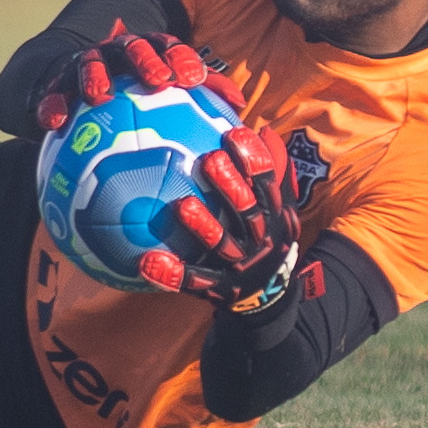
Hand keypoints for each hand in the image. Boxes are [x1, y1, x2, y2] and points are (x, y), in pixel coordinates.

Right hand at [33, 24, 208, 134]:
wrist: (79, 88)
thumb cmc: (137, 95)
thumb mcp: (168, 92)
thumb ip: (203, 96)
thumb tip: (241, 105)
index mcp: (150, 51)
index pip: (169, 47)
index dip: (181, 59)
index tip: (192, 79)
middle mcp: (119, 51)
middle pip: (134, 47)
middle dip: (146, 60)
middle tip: (159, 81)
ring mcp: (87, 63)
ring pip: (90, 62)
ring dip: (95, 75)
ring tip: (99, 95)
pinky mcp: (57, 82)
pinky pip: (52, 92)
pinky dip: (53, 104)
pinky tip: (55, 122)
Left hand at [139, 125, 326, 309]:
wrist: (269, 295)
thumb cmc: (265, 235)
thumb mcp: (280, 208)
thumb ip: (274, 172)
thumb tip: (264, 131)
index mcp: (274, 216)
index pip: (268, 184)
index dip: (254, 159)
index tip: (234, 133)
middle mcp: (259, 240)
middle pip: (247, 211)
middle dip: (231, 186)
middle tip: (211, 161)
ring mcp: (238, 265)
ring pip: (221, 244)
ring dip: (203, 225)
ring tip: (183, 205)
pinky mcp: (217, 288)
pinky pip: (193, 280)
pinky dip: (171, 272)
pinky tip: (148, 260)